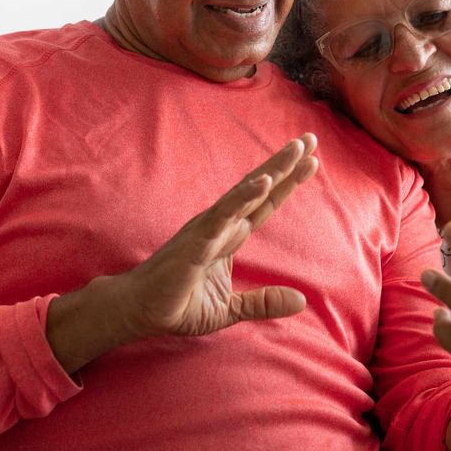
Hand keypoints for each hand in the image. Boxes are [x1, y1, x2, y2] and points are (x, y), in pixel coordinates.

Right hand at [121, 134, 318, 338]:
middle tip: (311, 138)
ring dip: (272, 171)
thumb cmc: (177, 305)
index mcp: (229, 236)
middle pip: (260, 189)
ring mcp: (208, 229)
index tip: (311, 161)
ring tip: (297, 149)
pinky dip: (243, 197)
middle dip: (286, 164)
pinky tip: (264, 182)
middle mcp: (221, 225)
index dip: (287, 183)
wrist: (138, 312)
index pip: (264, 204)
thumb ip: (264, 303)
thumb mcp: (230, 309)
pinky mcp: (196, 241)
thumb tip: (302, 301)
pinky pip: (223, 215)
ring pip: (245, 193)